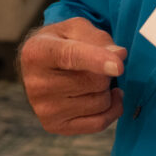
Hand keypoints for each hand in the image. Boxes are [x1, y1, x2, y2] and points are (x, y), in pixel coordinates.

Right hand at [18, 17, 126, 134]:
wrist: (38, 66)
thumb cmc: (61, 42)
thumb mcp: (76, 28)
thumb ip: (98, 39)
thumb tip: (119, 56)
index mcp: (38, 52)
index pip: (72, 56)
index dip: (97, 60)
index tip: (119, 66)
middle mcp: (36, 83)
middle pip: (94, 82)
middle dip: (107, 72)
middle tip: (98, 66)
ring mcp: (44, 109)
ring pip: (100, 103)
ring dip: (107, 90)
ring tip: (96, 80)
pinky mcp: (54, 126)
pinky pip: (98, 123)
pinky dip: (112, 110)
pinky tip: (108, 97)